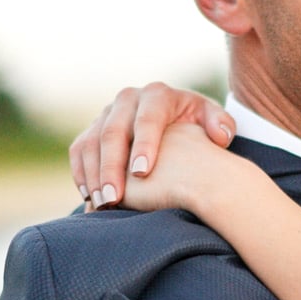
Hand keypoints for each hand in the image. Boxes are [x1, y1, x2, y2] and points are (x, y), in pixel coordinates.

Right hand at [69, 82, 235, 208]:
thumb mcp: (211, 121)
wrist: (172, 123)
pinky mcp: (92, 129)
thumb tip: (219, 135)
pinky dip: (81, 173)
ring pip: (91, 142)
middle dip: (112, 167)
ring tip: (102, 204)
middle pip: (113, 132)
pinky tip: (90, 197)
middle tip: (115, 198)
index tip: (143, 173)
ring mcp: (106, 113)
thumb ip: (221, 125)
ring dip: (93, 175)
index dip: (143, 145)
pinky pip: (79, 150)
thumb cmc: (195, 127)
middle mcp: (127, 99)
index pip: (147, 119)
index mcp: (157, 95)